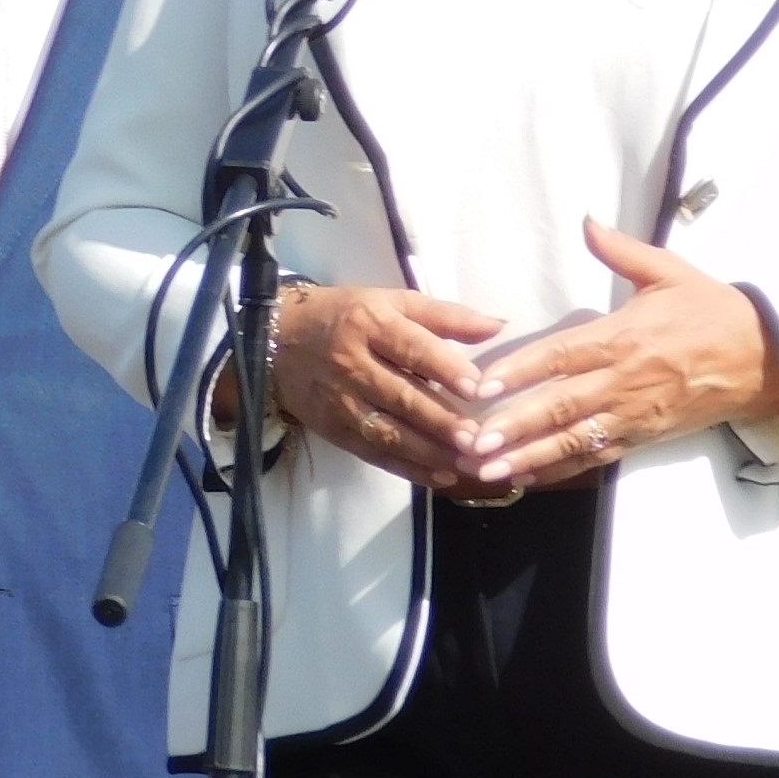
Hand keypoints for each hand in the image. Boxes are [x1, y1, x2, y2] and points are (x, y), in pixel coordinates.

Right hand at [259, 285, 503, 493]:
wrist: (280, 339)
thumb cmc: (348, 316)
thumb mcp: (392, 302)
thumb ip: (446, 316)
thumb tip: (498, 325)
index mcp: (371, 324)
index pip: (410, 348)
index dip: (444, 368)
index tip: (478, 388)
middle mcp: (353, 364)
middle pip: (401, 396)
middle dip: (440, 421)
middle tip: (478, 439)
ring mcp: (341, 402)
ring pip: (388, 432)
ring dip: (429, 451)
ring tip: (467, 463)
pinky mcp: (335, 430)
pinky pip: (374, 454)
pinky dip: (408, 468)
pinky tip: (441, 476)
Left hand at [458, 220, 778, 491]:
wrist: (765, 358)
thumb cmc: (712, 311)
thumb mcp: (668, 272)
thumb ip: (621, 250)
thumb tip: (587, 220)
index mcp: (622, 337)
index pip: (560, 355)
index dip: (520, 370)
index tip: (483, 383)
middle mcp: (622, 381)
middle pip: (560, 406)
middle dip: (514, 427)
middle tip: (472, 443)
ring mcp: (632, 414)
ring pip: (574, 440)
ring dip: (529, 456)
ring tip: (488, 471)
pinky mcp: (643, 438)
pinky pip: (596, 457)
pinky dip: (561, 468)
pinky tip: (528, 477)